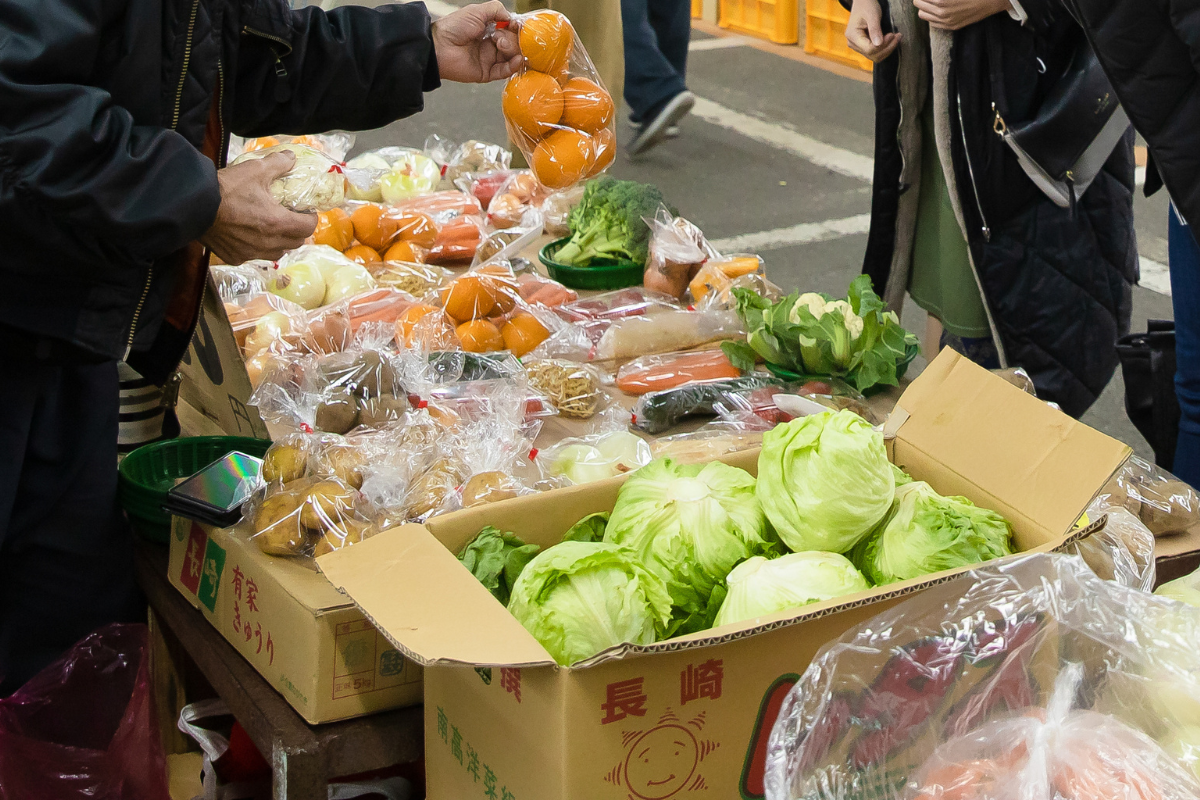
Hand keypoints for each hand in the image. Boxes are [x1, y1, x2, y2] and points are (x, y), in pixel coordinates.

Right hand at [200, 152, 316, 263]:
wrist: (193, 205)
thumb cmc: (226, 188)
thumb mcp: (255, 170)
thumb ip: (278, 164)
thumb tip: (292, 157)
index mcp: (277, 223)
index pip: (308, 227)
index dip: (310, 217)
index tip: (305, 210)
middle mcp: (268, 243)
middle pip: (296, 242)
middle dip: (298, 230)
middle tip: (291, 217)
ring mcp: (251, 253)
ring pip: (278, 252)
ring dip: (281, 242)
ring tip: (273, 227)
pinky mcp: (235, 257)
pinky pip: (255, 256)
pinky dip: (258, 248)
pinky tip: (250, 235)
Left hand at [432, 1, 521, 82]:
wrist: (439, 46)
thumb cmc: (454, 27)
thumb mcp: (477, 11)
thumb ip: (496, 10)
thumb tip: (512, 18)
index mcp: (488, 29)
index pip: (510, 30)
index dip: (515, 28)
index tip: (515, 26)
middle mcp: (490, 44)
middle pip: (512, 43)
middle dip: (511, 39)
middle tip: (499, 37)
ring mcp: (489, 59)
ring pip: (511, 56)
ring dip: (511, 49)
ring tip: (501, 45)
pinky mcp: (487, 73)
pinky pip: (505, 71)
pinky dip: (513, 66)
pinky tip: (516, 59)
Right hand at [847, 0, 900, 62]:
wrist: (863, 3)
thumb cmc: (867, 6)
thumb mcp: (872, 15)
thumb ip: (875, 30)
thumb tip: (878, 44)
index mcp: (853, 36)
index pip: (869, 49)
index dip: (883, 45)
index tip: (892, 35)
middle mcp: (853, 44)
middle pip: (872, 55)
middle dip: (887, 48)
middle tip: (897, 36)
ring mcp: (857, 46)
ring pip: (874, 56)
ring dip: (887, 49)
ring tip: (896, 38)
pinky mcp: (863, 46)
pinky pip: (875, 53)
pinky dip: (885, 48)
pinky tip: (891, 40)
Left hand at [913, 0, 1011, 29]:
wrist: (991, 1)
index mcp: (942, 0)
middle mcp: (941, 12)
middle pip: (918, 4)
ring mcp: (946, 21)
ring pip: (922, 14)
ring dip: (924, 6)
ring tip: (931, 1)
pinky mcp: (950, 27)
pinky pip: (931, 22)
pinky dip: (931, 15)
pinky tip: (938, 9)